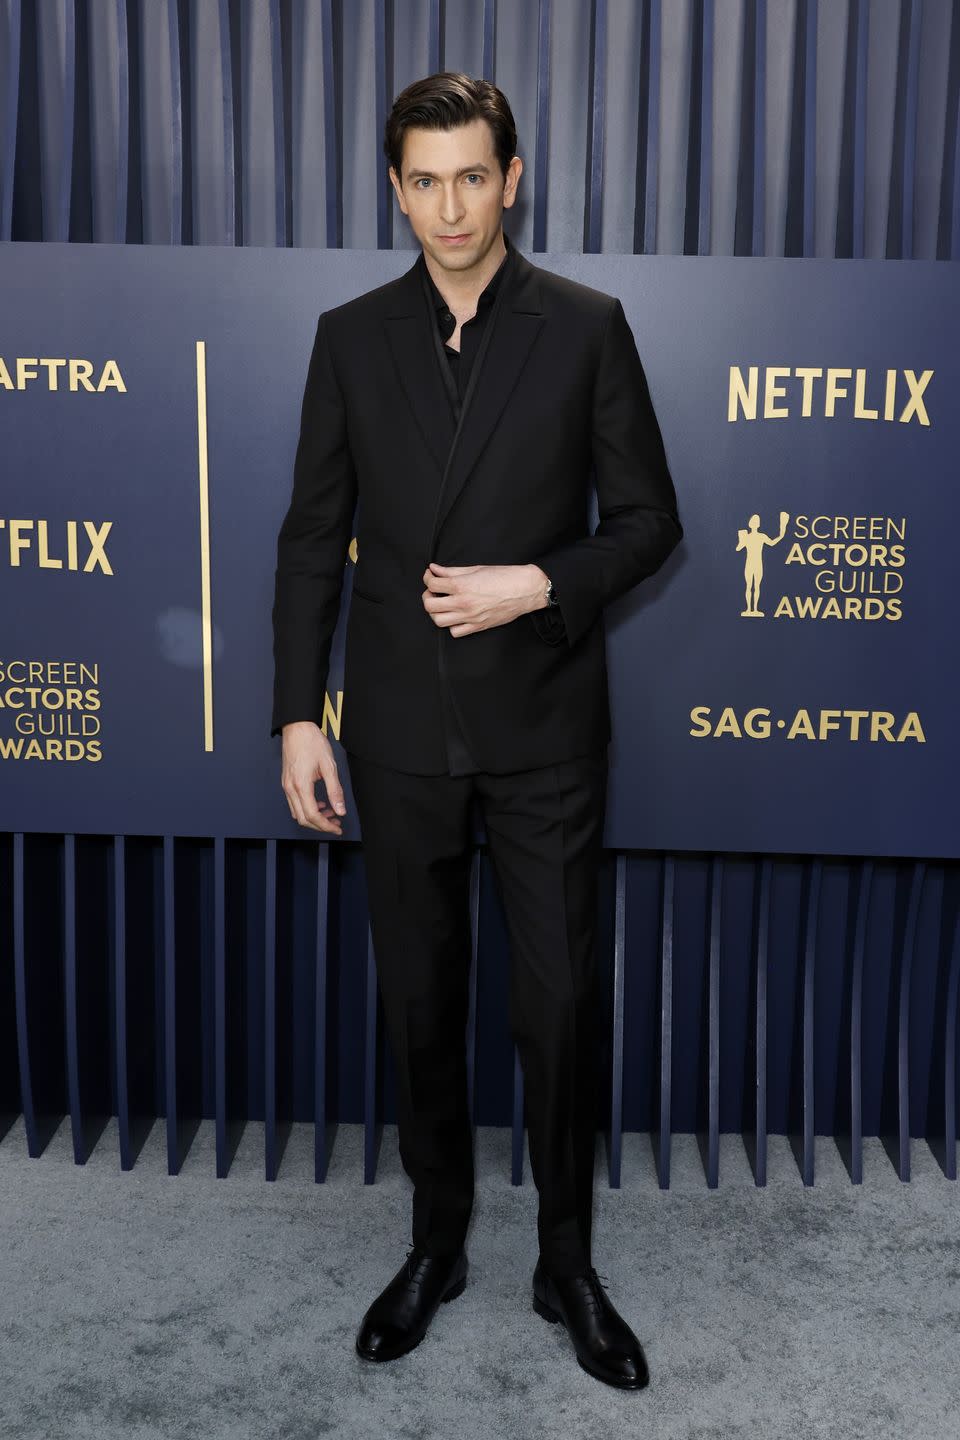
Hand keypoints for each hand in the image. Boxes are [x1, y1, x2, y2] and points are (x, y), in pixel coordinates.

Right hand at [280, 721, 346, 834]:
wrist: (297, 728)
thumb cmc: (312, 742)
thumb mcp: (329, 766)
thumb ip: (335, 790)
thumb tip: (340, 810)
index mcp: (301, 785)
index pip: (313, 816)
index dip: (326, 826)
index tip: (337, 828)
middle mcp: (291, 788)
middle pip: (303, 819)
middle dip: (320, 825)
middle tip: (336, 823)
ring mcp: (286, 786)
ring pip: (297, 813)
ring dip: (313, 818)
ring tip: (330, 813)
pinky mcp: (286, 782)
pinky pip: (294, 803)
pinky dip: (307, 808)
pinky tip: (319, 804)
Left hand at [422, 562, 547, 636]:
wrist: (525, 589)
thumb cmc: (504, 577)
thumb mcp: (476, 569)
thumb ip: (452, 571)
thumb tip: (434, 569)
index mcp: (462, 586)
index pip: (432, 584)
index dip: (428, 577)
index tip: (431, 575)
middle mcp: (463, 603)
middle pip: (430, 605)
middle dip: (427, 596)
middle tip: (433, 591)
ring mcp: (470, 617)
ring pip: (439, 621)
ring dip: (436, 612)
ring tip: (442, 604)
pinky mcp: (478, 626)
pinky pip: (455, 632)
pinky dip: (451, 625)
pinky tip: (455, 615)